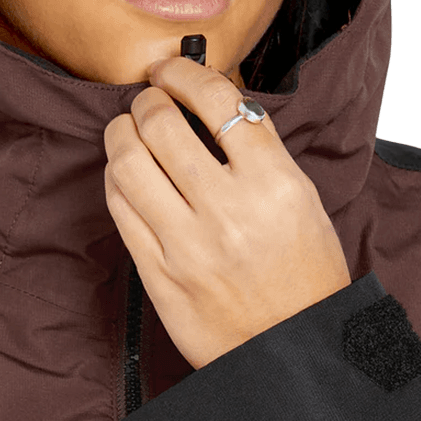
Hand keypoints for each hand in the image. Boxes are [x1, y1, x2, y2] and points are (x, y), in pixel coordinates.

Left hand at [103, 56, 350, 369]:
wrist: (293, 350)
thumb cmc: (304, 273)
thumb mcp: (302, 200)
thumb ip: (259, 151)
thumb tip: (210, 103)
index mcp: (275, 184)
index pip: (218, 102)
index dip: (185, 73)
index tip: (172, 69)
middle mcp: (229, 211)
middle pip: (162, 125)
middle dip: (148, 99)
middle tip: (150, 97)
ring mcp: (187, 245)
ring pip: (129, 161)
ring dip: (122, 131)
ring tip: (130, 128)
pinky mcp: (157, 273)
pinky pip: (119, 206)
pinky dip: (116, 176)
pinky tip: (126, 170)